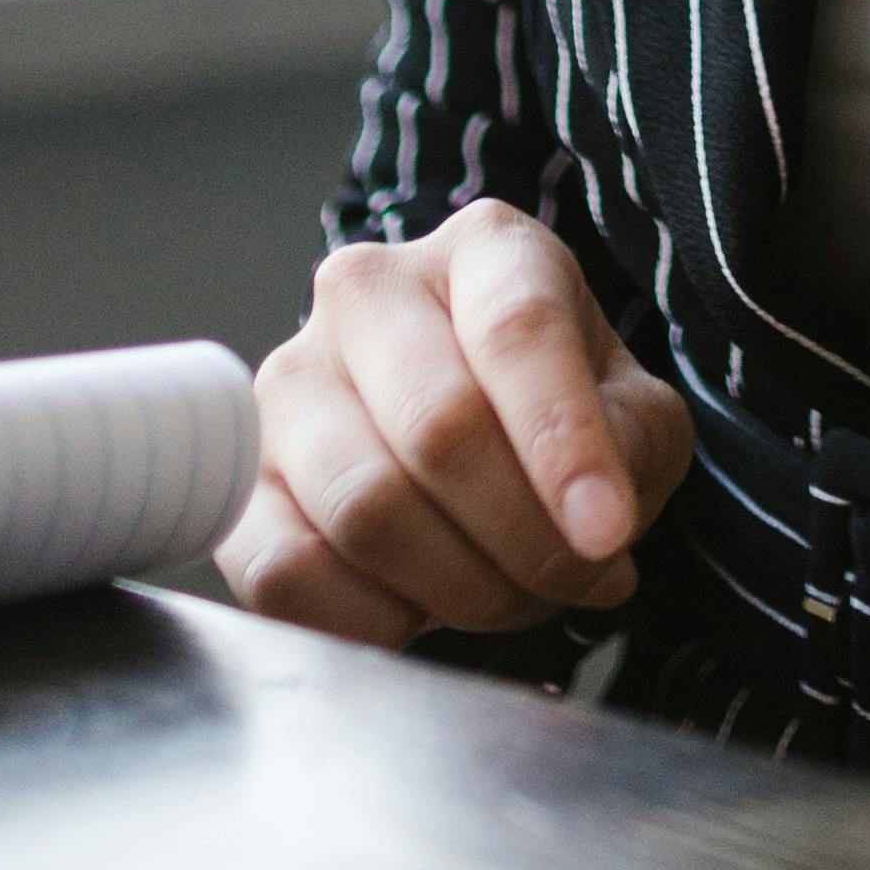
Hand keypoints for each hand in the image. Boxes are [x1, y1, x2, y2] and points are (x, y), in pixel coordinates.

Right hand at [219, 201, 694, 648]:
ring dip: (457, 586)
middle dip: (521, 536)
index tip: (607, 532)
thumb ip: (629, 451)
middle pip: (438, 427)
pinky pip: (286, 573)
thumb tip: (589, 530)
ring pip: (366, 507)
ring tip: (504, 593)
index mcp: (481, 248)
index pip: (517, 331)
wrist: (467, 438)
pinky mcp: (238, 479)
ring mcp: (288, 382)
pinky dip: (371, 620)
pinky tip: (419, 609)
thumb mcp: (631, 413)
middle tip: (569, 579)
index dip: (563, 443)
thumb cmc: (553, 415)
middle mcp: (365, 292)